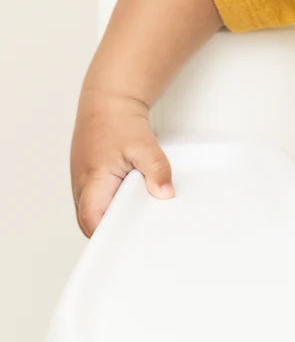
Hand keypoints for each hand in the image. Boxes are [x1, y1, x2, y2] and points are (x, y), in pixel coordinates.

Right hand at [70, 91, 174, 237]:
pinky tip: (130, 200)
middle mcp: (82, 185)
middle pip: (92, 221)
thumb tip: (165, 193)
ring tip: (137, 217)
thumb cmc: (118, 121)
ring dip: (113, 215)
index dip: (107, 234)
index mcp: (92, 182)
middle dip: (112, 229)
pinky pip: (98, 199)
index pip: (92, 221)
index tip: (127, 240)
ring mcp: (83, 182)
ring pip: (94, 211)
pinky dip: (112, 202)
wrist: (108, 101)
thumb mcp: (143, 145)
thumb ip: (156, 170)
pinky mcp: (89, 177)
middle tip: (138, 232)